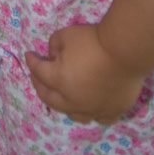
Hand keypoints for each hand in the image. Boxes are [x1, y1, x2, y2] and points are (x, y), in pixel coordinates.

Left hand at [25, 23, 145, 124]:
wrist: (125, 52)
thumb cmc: (92, 42)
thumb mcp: (64, 35)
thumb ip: (54, 46)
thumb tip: (54, 56)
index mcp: (58, 81)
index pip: (39, 72)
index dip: (32, 62)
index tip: (29, 55)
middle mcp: (73, 101)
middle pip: (50, 99)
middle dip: (40, 87)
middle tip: (37, 79)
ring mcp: (93, 109)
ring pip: (73, 115)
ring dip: (63, 105)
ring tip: (61, 98)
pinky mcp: (112, 111)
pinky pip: (98, 118)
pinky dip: (91, 114)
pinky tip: (89, 108)